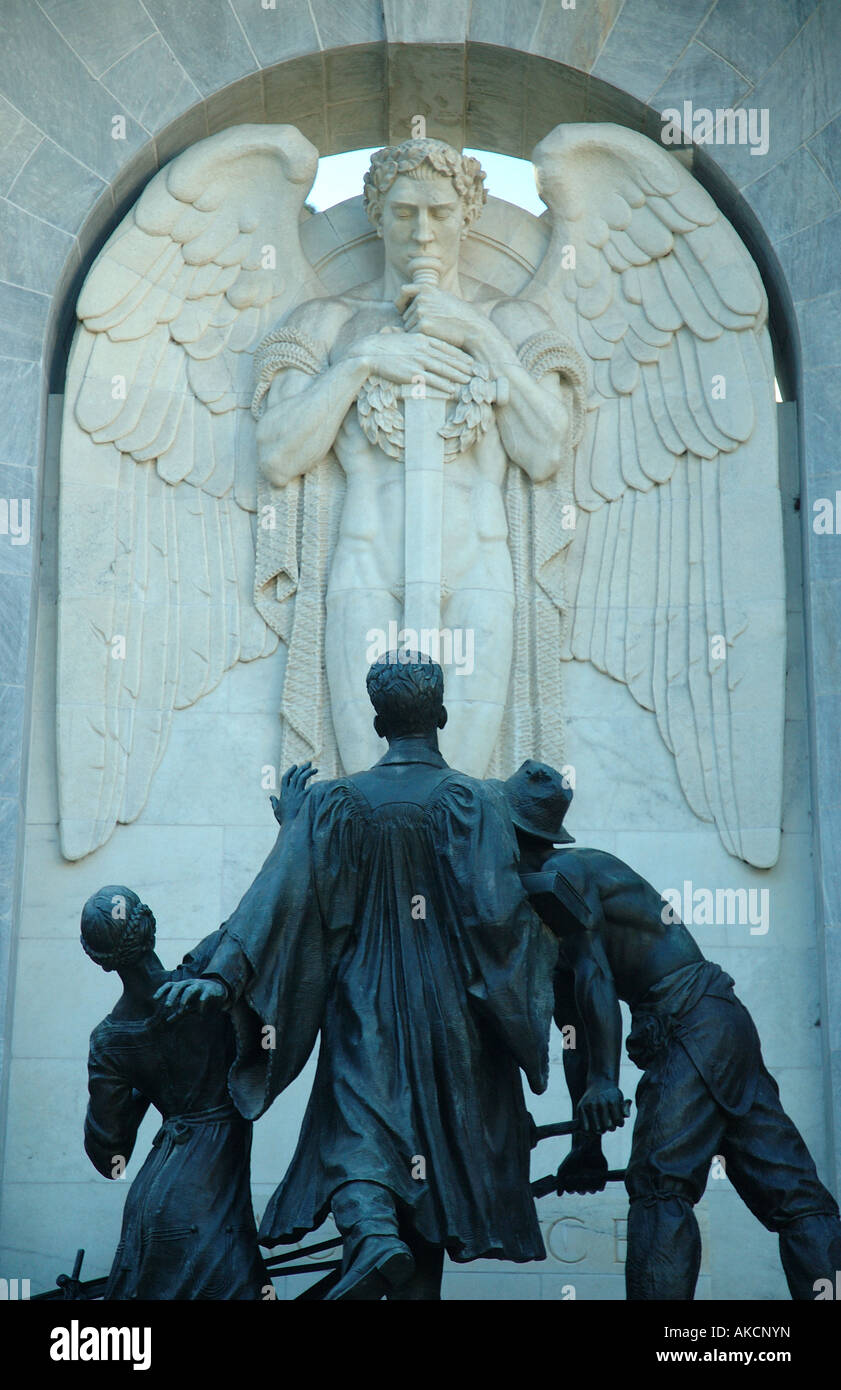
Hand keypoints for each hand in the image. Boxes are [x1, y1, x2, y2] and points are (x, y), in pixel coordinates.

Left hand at [153, 977, 226, 1022]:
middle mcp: (189, 984)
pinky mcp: (209, 989)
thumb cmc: (199, 996)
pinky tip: (200, 1014)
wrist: (218, 989)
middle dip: (171, 996)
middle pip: (177, 986)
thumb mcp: (189, 1004)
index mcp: (182, 986)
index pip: (169, 985)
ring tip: (180, 1011)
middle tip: (166, 1006)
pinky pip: (203, 995)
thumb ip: (179, 1012)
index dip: (161, 990)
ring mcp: (199, 985)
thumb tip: (167, 1021)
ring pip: (189, 990)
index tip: (155, 998)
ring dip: (183, 1000)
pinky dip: (200, 1005)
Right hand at [271, 761, 317, 826]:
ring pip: (302, 778)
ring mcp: (297, 794)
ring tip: (315, 769)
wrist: (291, 826)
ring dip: (309, 772)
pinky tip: (321, 781)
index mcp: (283, 793)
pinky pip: (310, 787)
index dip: (290, 771)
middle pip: (295, 775)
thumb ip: (274, 803)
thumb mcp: (277, 810)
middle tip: (309, 764)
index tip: (295, 766)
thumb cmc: (284, 820)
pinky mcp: (304, 798)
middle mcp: (290, 792)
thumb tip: (271, 797)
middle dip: (302, 768)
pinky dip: (315, 783)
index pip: (285, 778)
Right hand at [348, 327, 475, 393]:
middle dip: (464, 365)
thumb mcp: (402, 338)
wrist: (369, 353)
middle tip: (477, 372)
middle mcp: (423, 348)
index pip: (445, 347)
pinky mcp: (412, 373)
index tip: (470, 360)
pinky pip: (433, 381)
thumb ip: (415, 342)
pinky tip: (453, 390)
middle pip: (448, 358)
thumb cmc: (383, 347)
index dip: (460, 355)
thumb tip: (423, 344)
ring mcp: (418, 361)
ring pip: (444, 369)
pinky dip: (445, 386)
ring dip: (458, 376)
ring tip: (469, 381)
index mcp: (421, 338)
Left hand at [397, 284, 487, 351]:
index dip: (400, 302)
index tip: (401, 310)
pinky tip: (433, 338)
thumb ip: (426, 297)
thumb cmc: (459, 315)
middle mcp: (421, 298)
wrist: (472, 327)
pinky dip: (419, 339)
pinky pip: (412, 335)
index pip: (403, 291)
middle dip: (413, 322)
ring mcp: (421, 312)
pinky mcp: (422, 326)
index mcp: (426, 288)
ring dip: (417, 332)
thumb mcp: (443, 297)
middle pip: (406, 314)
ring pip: (408, 326)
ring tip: (435, 332)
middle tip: (432, 327)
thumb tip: (408, 305)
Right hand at [555, 1144, 608, 1195]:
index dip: (571, 1189)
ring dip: (590, 1188)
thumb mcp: (563, 1168)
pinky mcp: (601, 1179)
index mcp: (574, 1182)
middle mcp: (583, 1183)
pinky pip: (600, 1188)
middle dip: (581, 1188)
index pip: (571, 1190)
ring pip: (591, 1191)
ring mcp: (592, 1182)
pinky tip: (596, 1180)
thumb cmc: (573, 1157)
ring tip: (589, 1179)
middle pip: (582, 1192)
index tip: (571, 1184)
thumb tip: (558, 1196)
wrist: (586, 1146)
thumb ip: (559, 1181)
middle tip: (580, 1180)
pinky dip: (599, 1186)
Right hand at [577, 1081, 626, 1134]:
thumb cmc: (611, 1095)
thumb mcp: (621, 1099)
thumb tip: (626, 1115)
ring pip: (596, 1129)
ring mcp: (590, 1105)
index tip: (618, 1120)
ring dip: (600, 1130)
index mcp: (612, 1101)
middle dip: (610, 1127)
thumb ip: (625, 1108)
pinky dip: (588, 1131)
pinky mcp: (580, 1107)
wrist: (599, 1083)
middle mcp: (600, 1102)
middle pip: (607, 1127)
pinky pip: (584, 1127)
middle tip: (609, 1123)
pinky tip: (591, 1128)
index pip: (619, 1122)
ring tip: (601, 1124)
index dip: (619, 1123)